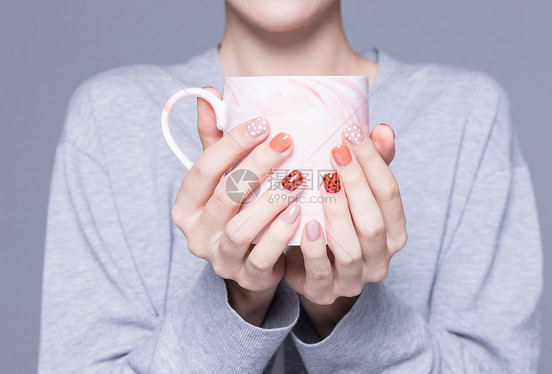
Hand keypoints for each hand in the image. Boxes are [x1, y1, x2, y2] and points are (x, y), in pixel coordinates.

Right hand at [171, 88, 305, 325]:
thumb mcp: (223, 176)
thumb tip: (210, 93)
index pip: (203, 169)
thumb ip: (215, 140)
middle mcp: (197, 233)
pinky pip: (263, 258)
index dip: (232, 144)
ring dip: (270, 201)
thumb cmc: (238, 210)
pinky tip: (301, 213)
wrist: (252, 262)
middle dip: (255, 165)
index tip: (263, 123)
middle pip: (224, 196)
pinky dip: (281, 235)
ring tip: (298, 178)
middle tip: (286, 142)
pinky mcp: (246, 276)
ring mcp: (220, 258)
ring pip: (241, 229)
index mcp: (186, 205)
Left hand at [285, 123, 406, 337]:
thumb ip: (373, 164)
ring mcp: (354, 279)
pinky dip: (314, 247)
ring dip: (337, 213)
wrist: (309, 266)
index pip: (390, 194)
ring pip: (351, 249)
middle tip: (336, 151)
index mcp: (394, 232)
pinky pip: (321, 272)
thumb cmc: (336, 221)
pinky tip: (306, 223)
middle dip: (356, 184)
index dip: (373, 162)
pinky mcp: (324, 291)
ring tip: (323, 182)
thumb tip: (384, 129)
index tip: (353, 132)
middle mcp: (380, 259)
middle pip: (373, 222)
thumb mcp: (355, 193)